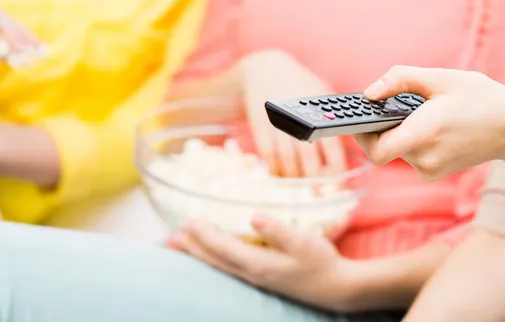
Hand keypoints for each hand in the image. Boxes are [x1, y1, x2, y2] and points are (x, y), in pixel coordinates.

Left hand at [168, 215, 358, 311]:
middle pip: (214, 260)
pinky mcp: (261, 278)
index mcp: (259, 264)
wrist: (336, 288)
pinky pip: (227, 267)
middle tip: (168, 237)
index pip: (223, 248)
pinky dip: (212, 258)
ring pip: (218, 266)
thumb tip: (254, 216)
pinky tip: (211, 253)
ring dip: (197, 254)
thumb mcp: (304, 243)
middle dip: (191, 247)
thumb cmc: (321, 262)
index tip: (187, 220)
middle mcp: (252, 274)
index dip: (204, 234)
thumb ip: (278, 230)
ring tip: (179, 245)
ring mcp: (255, 278)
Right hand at [241, 50, 345, 176]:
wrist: (265, 68)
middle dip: (312, 178)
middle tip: (316, 189)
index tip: (334, 182)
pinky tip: (280, 174)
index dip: (334, 170)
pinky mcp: (261, 127)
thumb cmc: (299, 83)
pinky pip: (268, 156)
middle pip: (308, 160)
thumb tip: (349, 139)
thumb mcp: (322, 93)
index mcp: (320, 113)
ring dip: (293, 177)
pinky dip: (274, 169)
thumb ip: (334, 117)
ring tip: (298, 184)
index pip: (332, 149)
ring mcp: (279, 124)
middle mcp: (300, 120)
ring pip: (287, 162)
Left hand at [354, 66, 504, 179]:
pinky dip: (411, 140)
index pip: (376, 151)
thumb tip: (369, 93)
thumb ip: (400, 80)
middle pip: (383, 148)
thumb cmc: (479, 97)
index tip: (360, 118)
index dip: (361, 136)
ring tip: (420, 112)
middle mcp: (426, 157)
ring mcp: (431, 169)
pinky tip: (430, 125)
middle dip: (380, 127)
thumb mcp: (440, 78)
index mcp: (425, 132)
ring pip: (396, 151)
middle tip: (388, 106)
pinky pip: (410, 156)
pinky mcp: (435, 172)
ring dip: (398, 132)